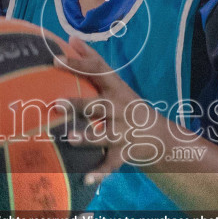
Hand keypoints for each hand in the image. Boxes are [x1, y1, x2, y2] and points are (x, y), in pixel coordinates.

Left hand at [53, 35, 163, 185]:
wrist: (161, 137)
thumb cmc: (127, 106)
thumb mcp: (116, 83)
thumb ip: (94, 63)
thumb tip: (72, 38)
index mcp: (118, 90)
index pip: (99, 72)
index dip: (79, 64)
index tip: (55, 59)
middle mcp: (121, 109)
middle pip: (100, 106)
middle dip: (79, 105)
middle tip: (56, 103)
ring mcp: (124, 132)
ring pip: (105, 136)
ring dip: (88, 138)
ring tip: (69, 138)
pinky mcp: (125, 153)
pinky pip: (111, 164)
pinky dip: (100, 173)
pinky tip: (86, 180)